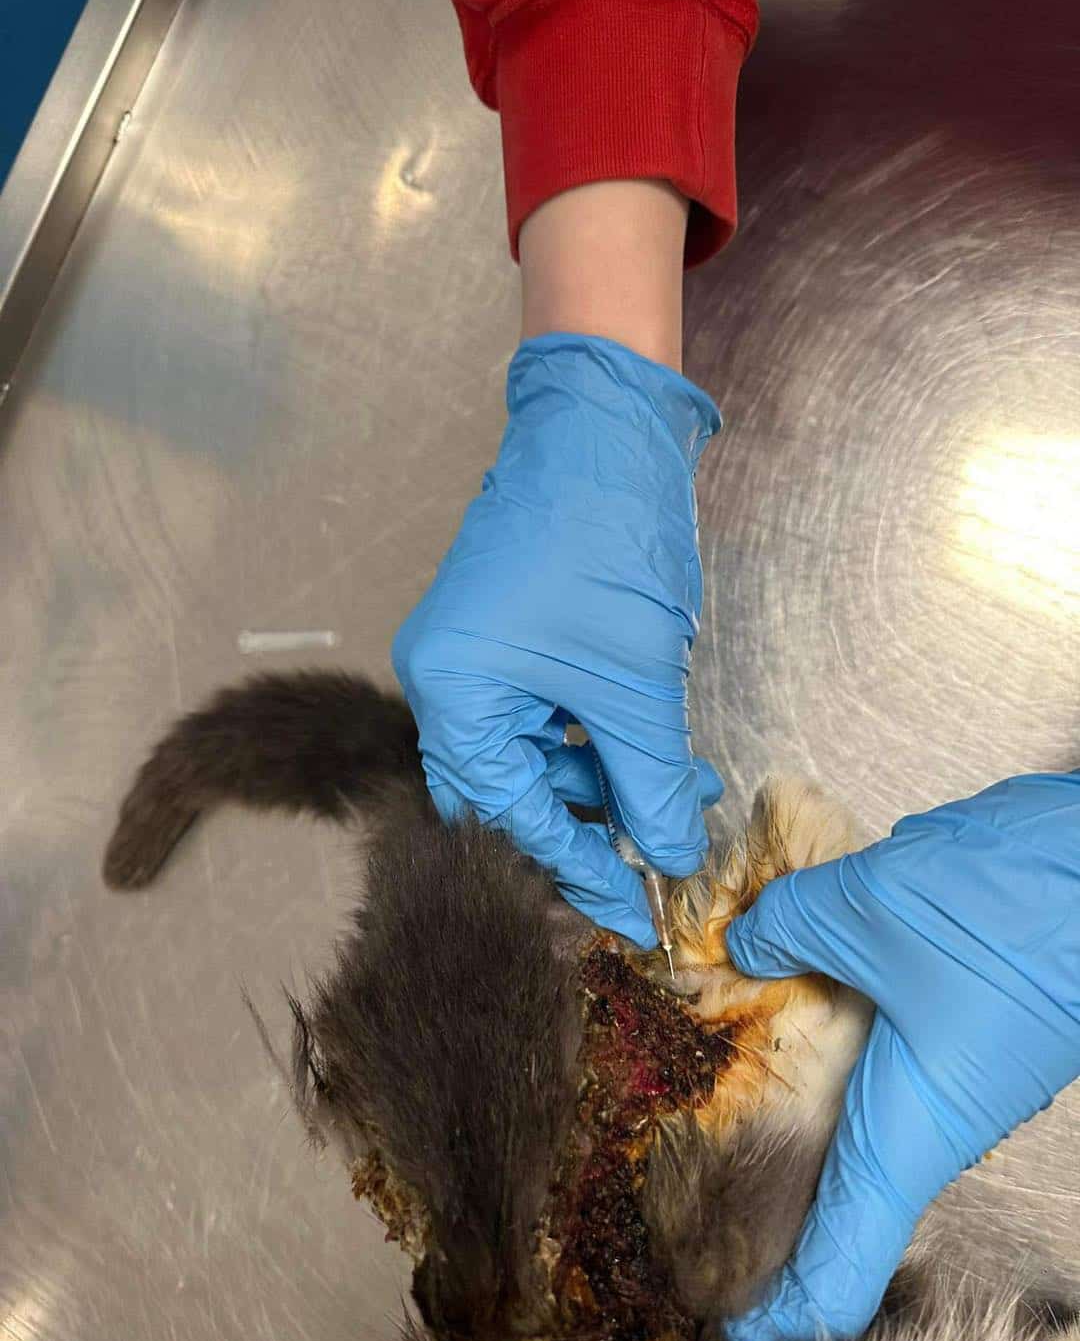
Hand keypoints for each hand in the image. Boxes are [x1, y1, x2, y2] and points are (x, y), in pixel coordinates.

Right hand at [393, 332, 721, 943]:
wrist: (609, 426)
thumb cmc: (604, 537)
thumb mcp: (634, 679)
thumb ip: (653, 780)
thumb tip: (674, 855)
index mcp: (450, 691)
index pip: (506, 815)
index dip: (575, 870)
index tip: (631, 914)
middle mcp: (449, 680)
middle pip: (512, 793)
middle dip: (590, 828)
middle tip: (654, 863)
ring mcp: (478, 658)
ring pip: (539, 757)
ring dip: (609, 783)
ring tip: (683, 792)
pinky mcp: (512, 639)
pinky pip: (551, 717)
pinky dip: (603, 740)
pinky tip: (660, 754)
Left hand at [723, 772, 1079, 1340]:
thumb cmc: (1017, 912)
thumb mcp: (875, 910)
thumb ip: (789, 930)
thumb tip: (739, 943)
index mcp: (907, 1132)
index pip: (840, 1266)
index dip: (780, 1309)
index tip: (725, 1327)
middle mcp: (928, 1121)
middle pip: (836, 1205)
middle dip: (764, 1214)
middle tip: (683, 1201)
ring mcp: (947, 1077)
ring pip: (852, 1126)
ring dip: (785, 1119)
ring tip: (706, 1099)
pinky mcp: (957, 1028)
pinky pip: (872, 1066)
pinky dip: (816, 1056)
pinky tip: (770, 1006)